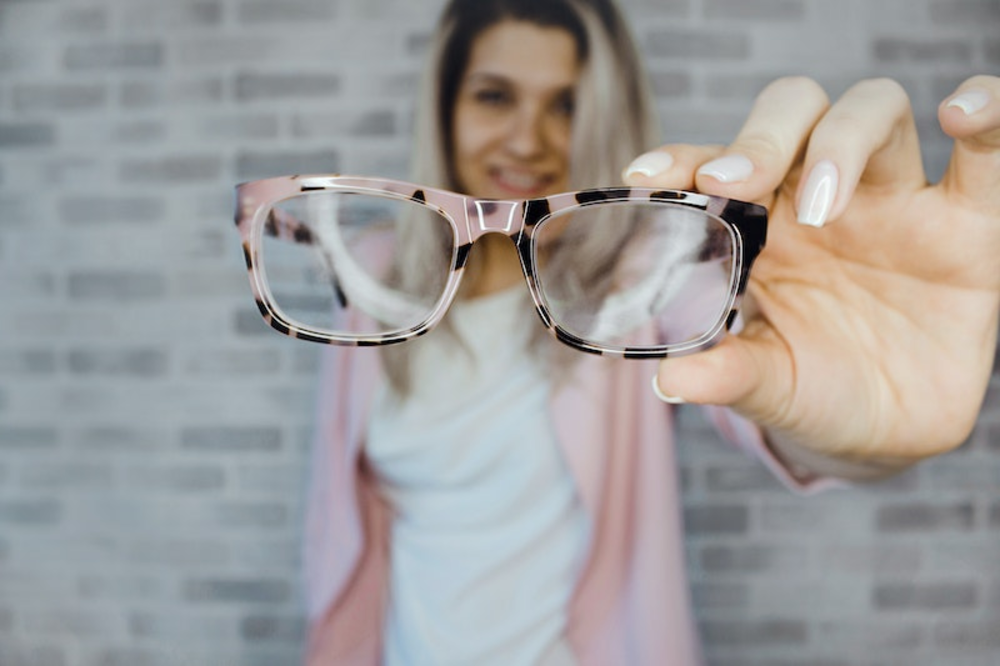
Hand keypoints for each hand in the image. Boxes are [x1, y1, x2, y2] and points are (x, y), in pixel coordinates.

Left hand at [626, 76, 999, 475]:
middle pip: (792, 114)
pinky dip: (988, 112)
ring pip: (872, 110)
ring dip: (841, 139)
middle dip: (759, 137)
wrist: (887, 430)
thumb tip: (670, 381)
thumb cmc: (812, 390)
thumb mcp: (768, 386)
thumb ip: (727, 374)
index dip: (683, 158)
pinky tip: (962, 116)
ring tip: (823, 206)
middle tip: (731, 185)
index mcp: (760, 226)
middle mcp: (821, 198)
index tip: (646, 176)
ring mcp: (894, 202)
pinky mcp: (968, 224)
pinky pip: (989, 153)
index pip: (717, 165)